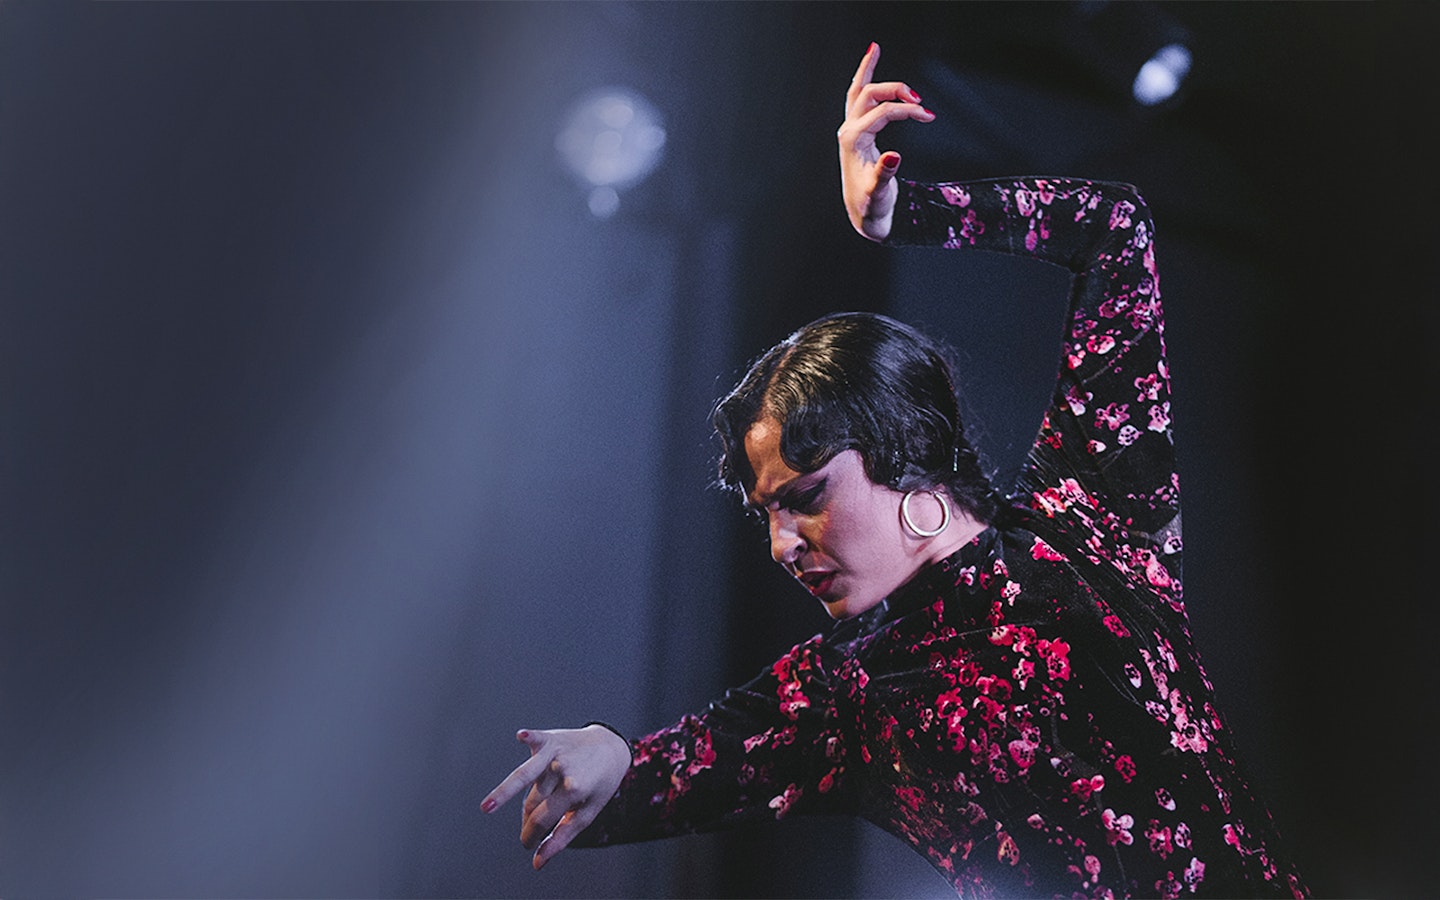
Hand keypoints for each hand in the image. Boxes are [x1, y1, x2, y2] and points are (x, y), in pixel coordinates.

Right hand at [482, 724, 631, 869]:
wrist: (611, 747)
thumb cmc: (599, 784)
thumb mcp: (587, 813)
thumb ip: (562, 837)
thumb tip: (537, 863)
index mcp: (575, 789)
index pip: (543, 819)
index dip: (531, 836)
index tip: (527, 845)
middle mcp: (564, 770)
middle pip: (532, 801)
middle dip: (526, 820)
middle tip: (527, 834)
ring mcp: (556, 753)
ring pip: (524, 777)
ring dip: (504, 792)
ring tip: (487, 808)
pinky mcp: (549, 738)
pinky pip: (535, 739)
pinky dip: (529, 737)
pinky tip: (523, 736)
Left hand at [838, 42, 934, 241]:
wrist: (864, 213)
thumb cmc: (872, 204)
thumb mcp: (879, 193)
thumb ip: (884, 175)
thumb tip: (895, 156)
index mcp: (853, 141)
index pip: (882, 112)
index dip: (906, 110)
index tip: (929, 116)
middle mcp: (848, 130)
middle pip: (869, 94)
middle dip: (897, 91)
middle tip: (921, 102)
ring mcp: (851, 128)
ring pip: (857, 90)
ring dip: (867, 69)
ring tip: (875, 48)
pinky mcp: (857, 130)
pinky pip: (858, 97)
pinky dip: (864, 77)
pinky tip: (870, 60)